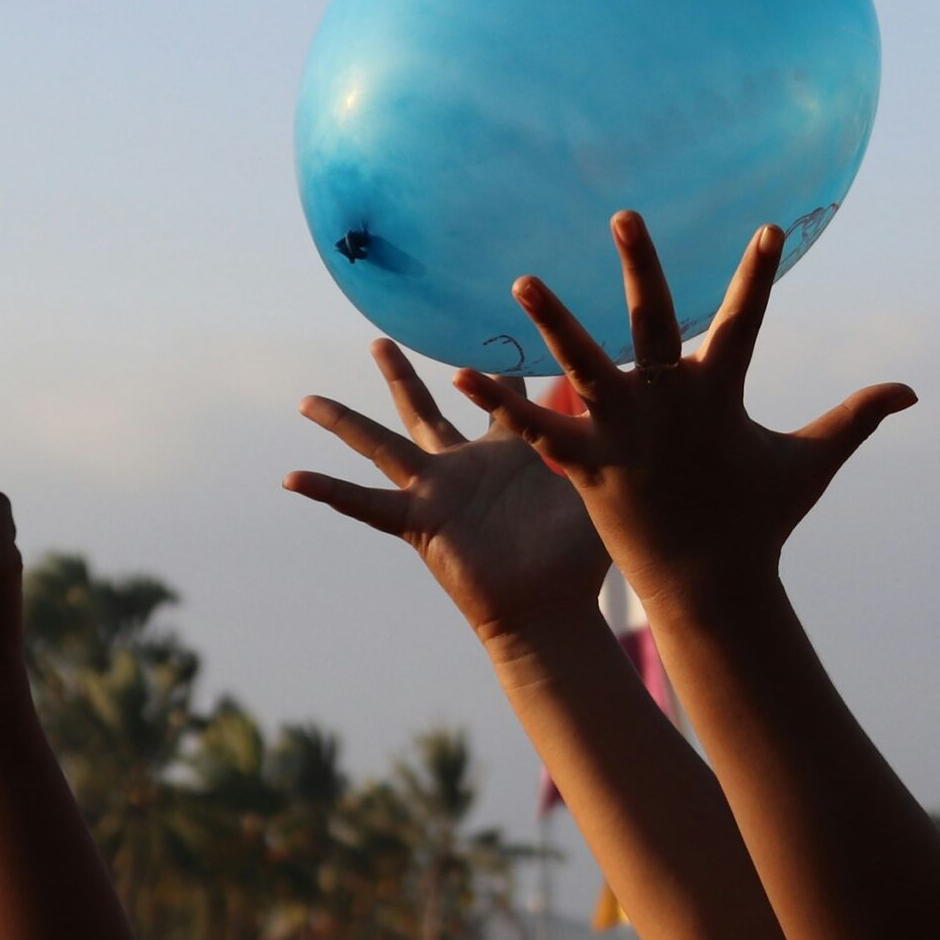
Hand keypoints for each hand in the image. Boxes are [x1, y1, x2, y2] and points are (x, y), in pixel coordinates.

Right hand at [283, 339, 610, 640]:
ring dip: (344, 422)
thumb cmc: (581, 555)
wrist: (553, 608)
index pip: (499, 394)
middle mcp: (464, 467)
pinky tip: (292, 477)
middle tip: (378, 339)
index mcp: (507, 450)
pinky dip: (330, 493)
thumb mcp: (592, 479)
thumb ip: (602, 435)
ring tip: (305, 399)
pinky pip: (367, 505)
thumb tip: (647, 394)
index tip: (494, 331)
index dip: (499, 366)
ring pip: (380, 445)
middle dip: (401, 376)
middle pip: (424, 408)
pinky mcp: (420, 524)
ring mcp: (436, 494)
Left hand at [448, 213, 913, 606]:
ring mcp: (626, 434)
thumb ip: (855, 418)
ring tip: (521, 279)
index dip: (758, 274)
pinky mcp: (588, 465)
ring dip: (553, 323)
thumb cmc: (758, 519)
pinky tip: (461, 372)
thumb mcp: (809, 463)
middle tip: (624, 215)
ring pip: (584, 366)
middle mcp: (670, 404)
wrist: (710, 587)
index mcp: (718, 394)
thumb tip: (912, 392)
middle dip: (641, 268)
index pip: (745, 319)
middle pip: (653, 322)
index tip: (768, 227)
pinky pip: (537, 428)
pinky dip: (502, 403)